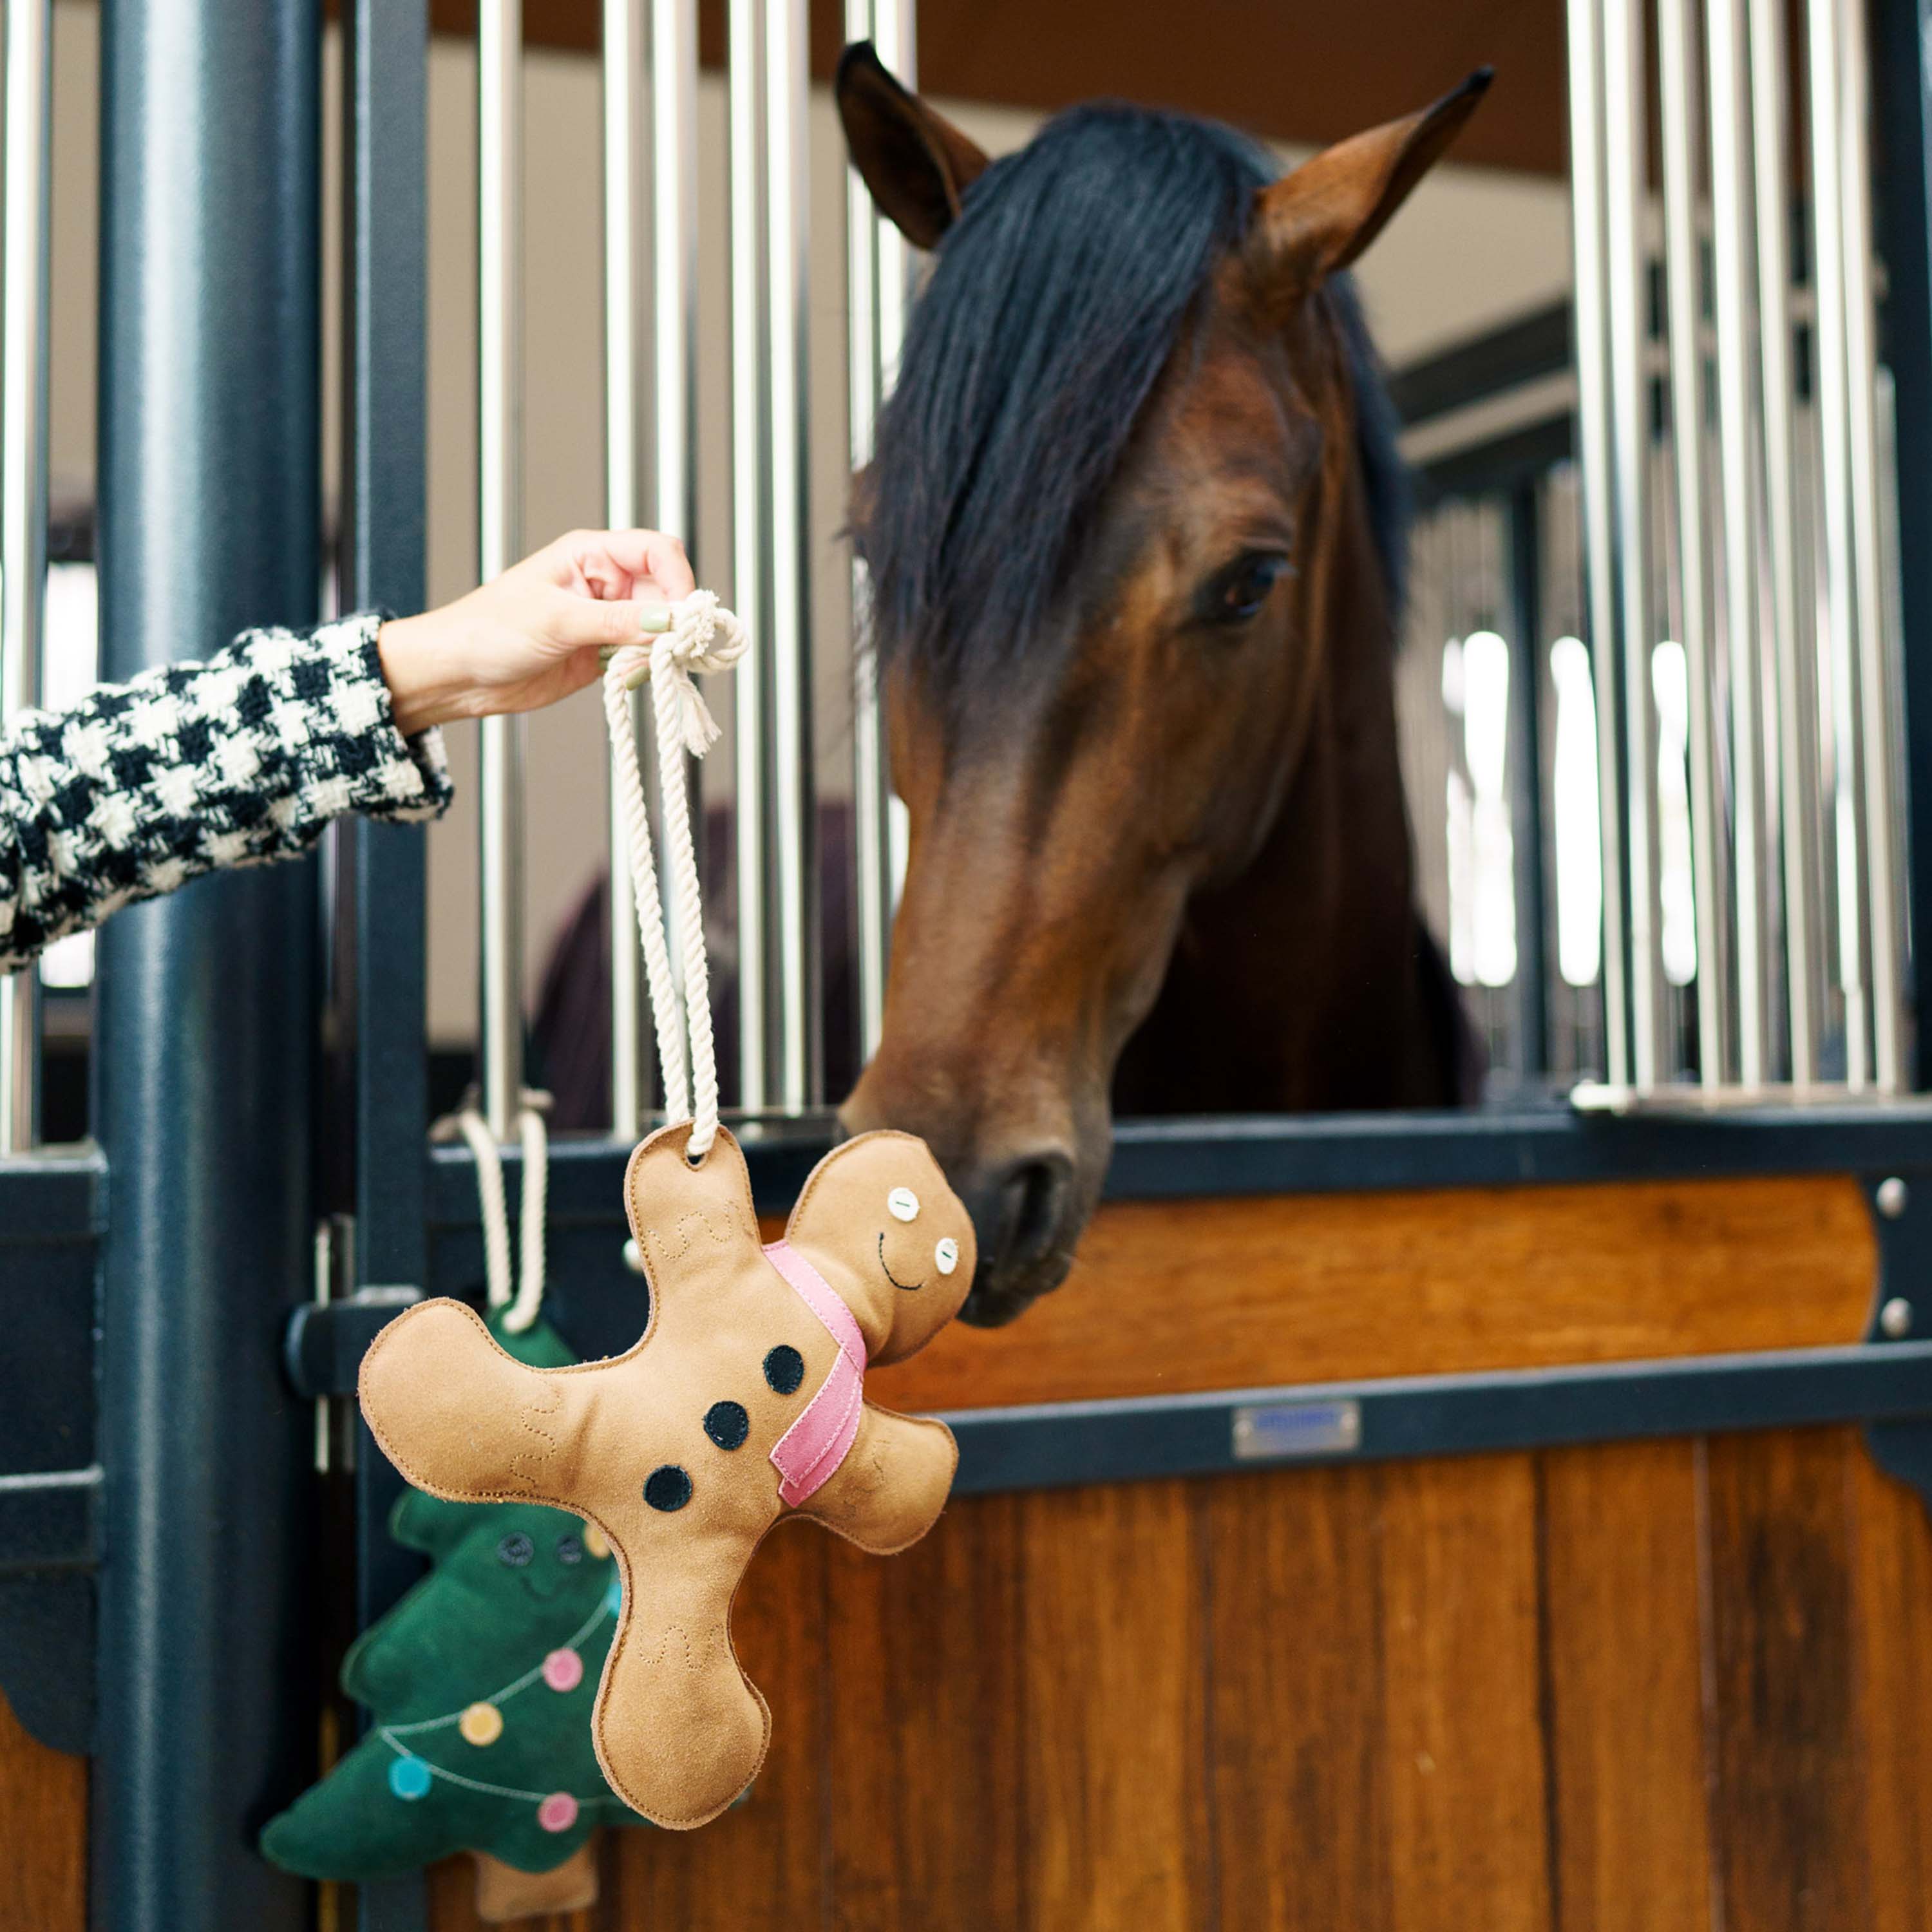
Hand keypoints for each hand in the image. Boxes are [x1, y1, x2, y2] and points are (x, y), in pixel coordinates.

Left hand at [375, 528, 697, 735]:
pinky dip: (645, 669)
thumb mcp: (557, 620)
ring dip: (660, 649)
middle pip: (667, 591)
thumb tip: (670, 621)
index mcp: (591, 554)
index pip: (658, 552)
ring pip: (659, 628)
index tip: (681, 618)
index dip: (678, 581)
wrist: (459, 675)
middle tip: (673, 650)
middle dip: (673, 621)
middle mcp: (606, 583)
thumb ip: (618, 621)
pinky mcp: (604, 653)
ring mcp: (607, 619)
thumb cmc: (489, 630)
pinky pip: (643, 657)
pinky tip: (625, 678)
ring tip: (637, 666)